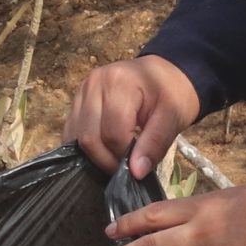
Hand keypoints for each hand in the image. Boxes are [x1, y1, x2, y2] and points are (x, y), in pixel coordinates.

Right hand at [64, 54, 202, 178]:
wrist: (165, 72)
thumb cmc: (172, 92)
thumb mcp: (173, 117)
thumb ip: (154, 144)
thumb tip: (136, 173)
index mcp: (118, 83)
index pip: (112, 134)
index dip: (124, 157)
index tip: (138, 166)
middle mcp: (93, 84)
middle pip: (88, 138)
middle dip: (106, 160)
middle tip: (126, 167)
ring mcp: (81, 91)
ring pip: (75, 137)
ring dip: (94, 155)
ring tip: (116, 157)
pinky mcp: (76, 100)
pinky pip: (72, 131)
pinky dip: (85, 146)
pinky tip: (104, 149)